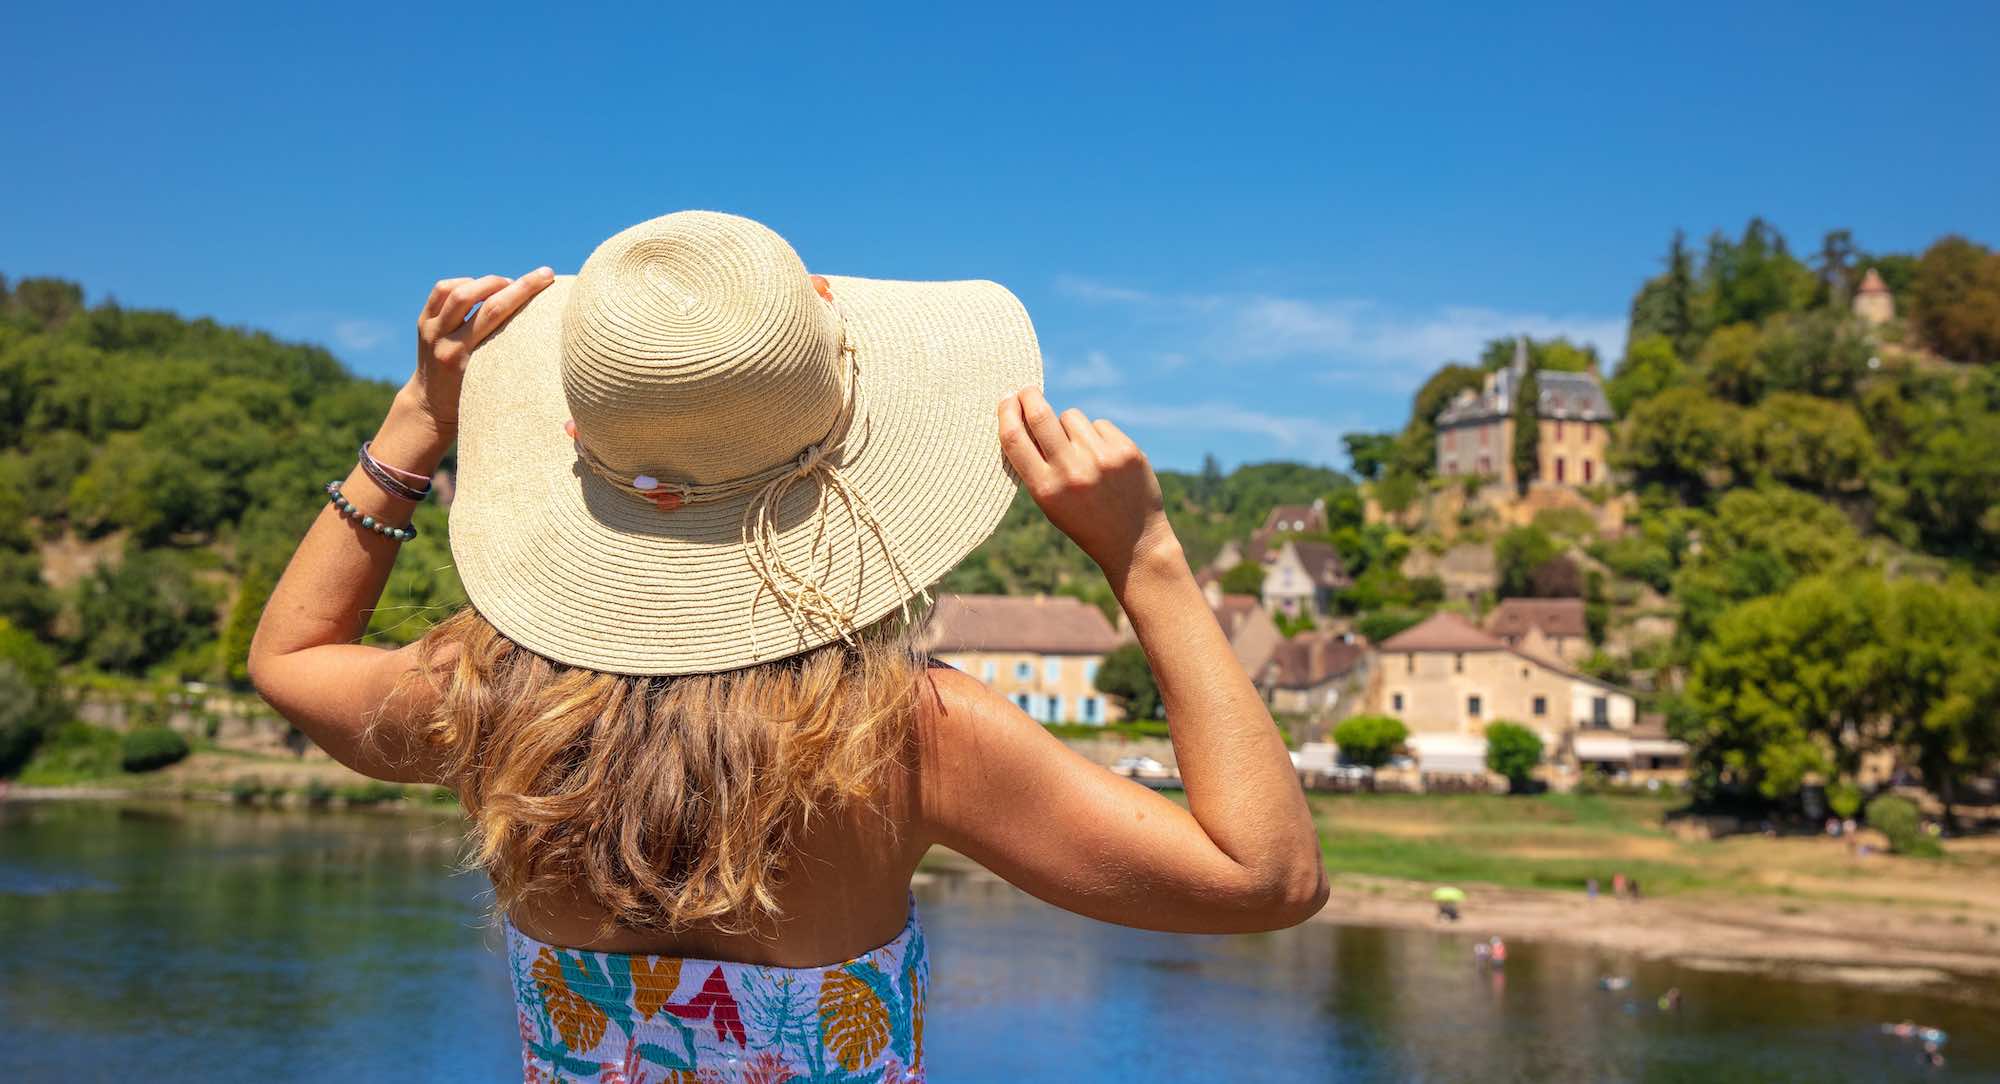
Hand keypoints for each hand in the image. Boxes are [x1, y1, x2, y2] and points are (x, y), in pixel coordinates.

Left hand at [406, 268, 555, 435]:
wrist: (430, 406)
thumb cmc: (471, 398)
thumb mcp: (490, 382)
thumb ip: (506, 355)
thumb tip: (541, 324)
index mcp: (461, 358)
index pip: (495, 312)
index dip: (523, 291)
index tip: (546, 276)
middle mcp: (442, 340)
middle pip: (477, 298)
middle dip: (511, 283)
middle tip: (535, 278)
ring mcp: (429, 329)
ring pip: (456, 289)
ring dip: (486, 283)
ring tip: (505, 287)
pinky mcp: (423, 322)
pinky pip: (442, 291)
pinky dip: (464, 284)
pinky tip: (481, 290)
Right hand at [998, 388, 1178, 583]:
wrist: (1133, 542)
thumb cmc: (1084, 520)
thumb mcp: (1050, 503)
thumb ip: (1035, 466)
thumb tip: (1019, 417)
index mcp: (1045, 489)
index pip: (1014, 439)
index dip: (1005, 413)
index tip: (1005, 399)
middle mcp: (1071, 472)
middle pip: (1040, 415)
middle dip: (1029, 396)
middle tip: (1027, 390)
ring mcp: (1100, 459)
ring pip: (1071, 416)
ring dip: (1070, 426)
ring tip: (1082, 453)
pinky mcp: (1125, 450)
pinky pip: (1099, 424)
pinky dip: (1097, 436)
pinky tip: (1105, 459)